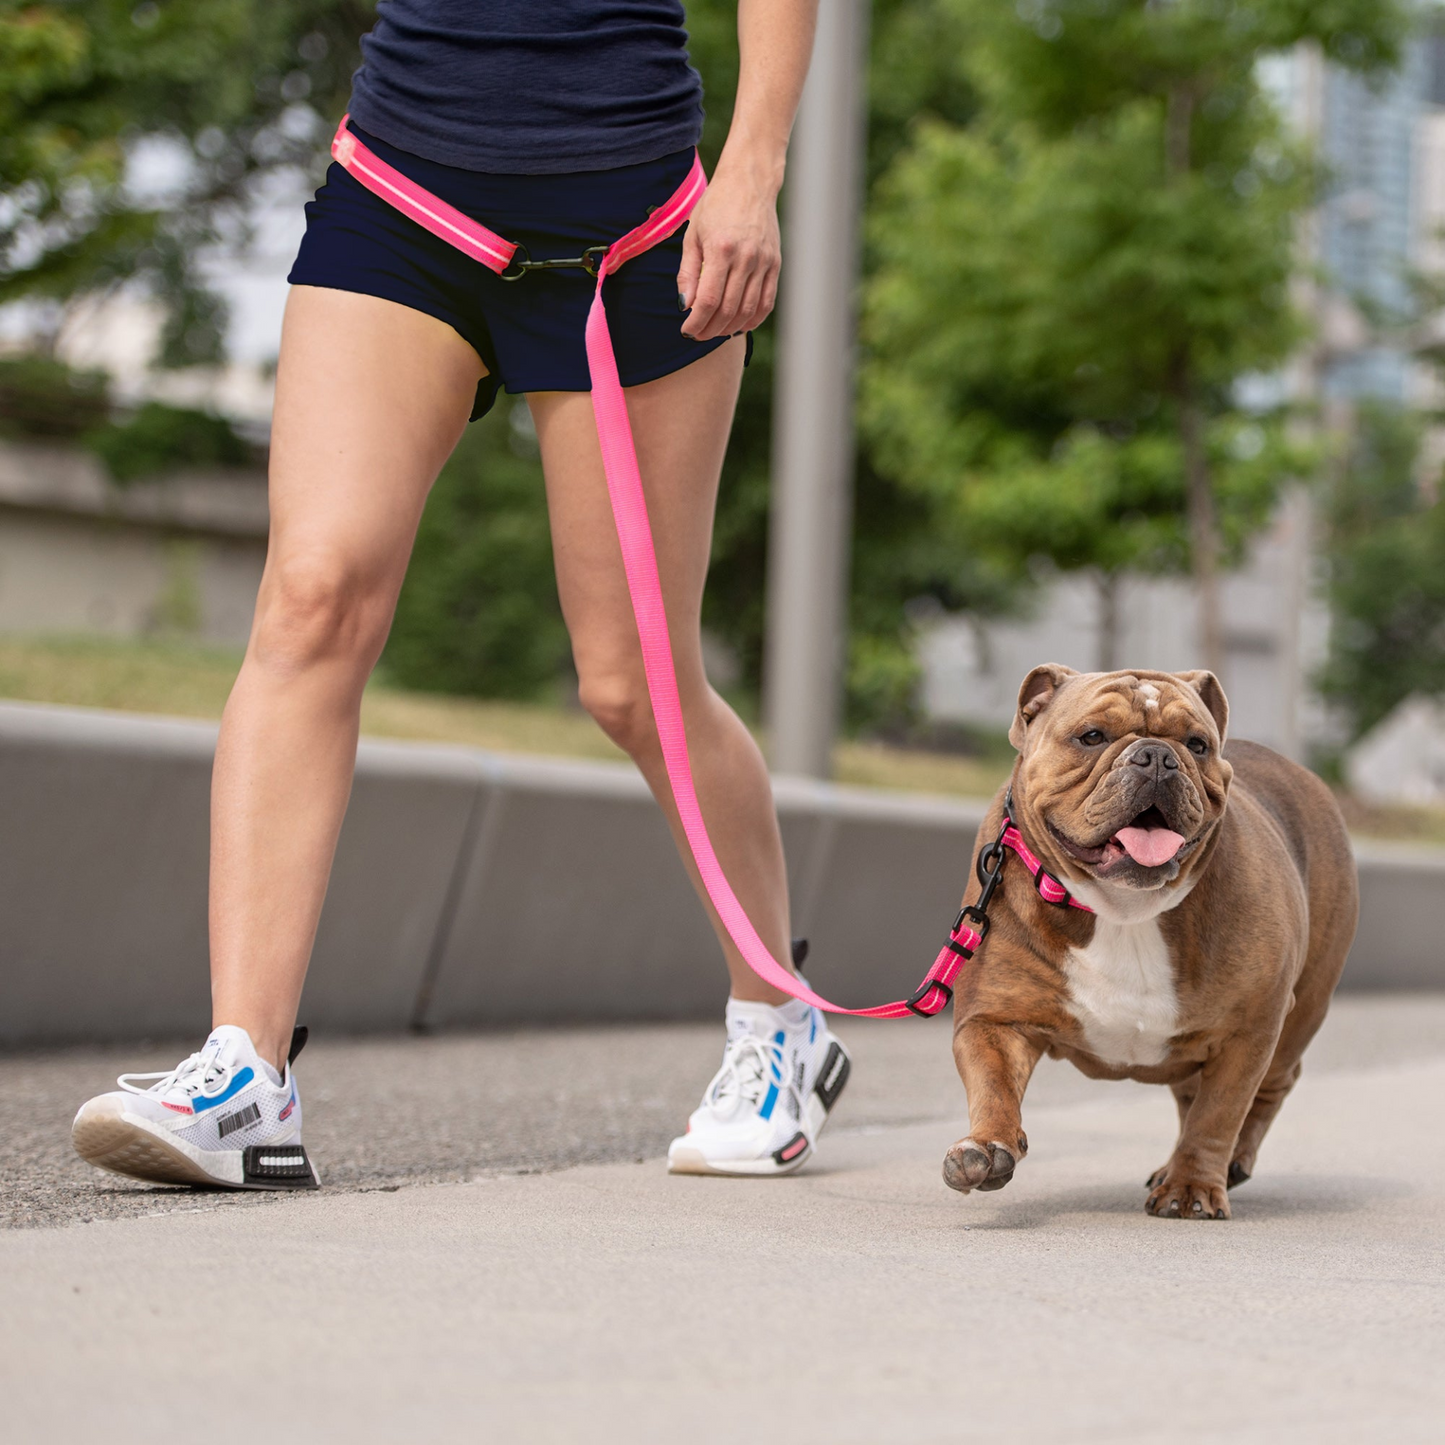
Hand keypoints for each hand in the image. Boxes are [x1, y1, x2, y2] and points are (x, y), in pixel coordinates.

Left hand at [676, 163, 781, 341]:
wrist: (749, 182)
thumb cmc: (716, 205)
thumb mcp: (693, 235)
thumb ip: (688, 273)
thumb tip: (685, 306)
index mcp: (721, 249)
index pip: (708, 300)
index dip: (696, 322)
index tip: (686, 330)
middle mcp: (745, 257)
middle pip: (728, 310)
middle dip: (710, 329)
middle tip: (698, 335)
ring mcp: (763, 262)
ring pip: (747, 311)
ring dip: (729, 328)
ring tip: (715, 331)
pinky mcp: (775, 264)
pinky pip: (766, 302)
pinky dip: (753, 319)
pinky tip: (739, 325)